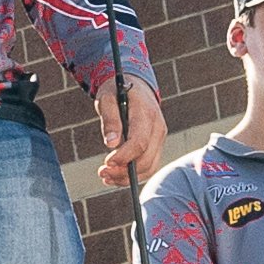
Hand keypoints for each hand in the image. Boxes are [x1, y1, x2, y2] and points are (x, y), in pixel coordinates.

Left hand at [84, 76, 166, 191]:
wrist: (136, 86)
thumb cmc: (118, 92)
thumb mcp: (107, 98)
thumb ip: (110, 119)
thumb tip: (111, 144)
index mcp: (147, 114)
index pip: (139, 142)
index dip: (124, 156)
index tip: (106, 162)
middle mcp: (158, 128)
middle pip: (146, 159)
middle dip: (124, 171)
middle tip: (102, 173)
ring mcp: (160, 138)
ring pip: (149, 167)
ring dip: (128, 177)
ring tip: (106, 177)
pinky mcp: (157, 146)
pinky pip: (149, 166)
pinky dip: (133, 176)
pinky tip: (115, 176)